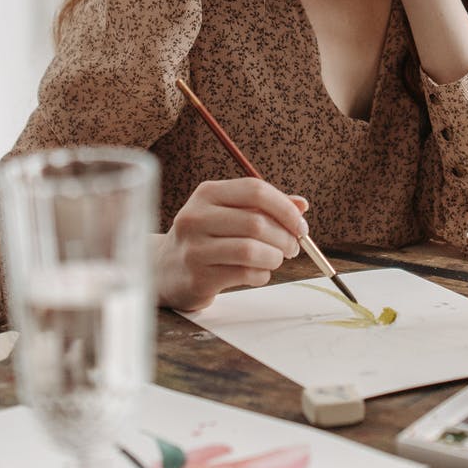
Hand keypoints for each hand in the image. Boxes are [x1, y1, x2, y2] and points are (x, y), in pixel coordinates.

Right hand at [156, 179, 309, 312]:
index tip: (300, 225)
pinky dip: (261, 275)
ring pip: (251, 250)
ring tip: (276, 259)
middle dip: (285, 237)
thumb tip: (302, 205)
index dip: (285, 208)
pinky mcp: (198, 276)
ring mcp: (195, 248)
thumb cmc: (206, 238)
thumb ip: (264, 207)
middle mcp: (197, 217)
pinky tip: (258, 273)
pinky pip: (244, 274)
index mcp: (207, 194)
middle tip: (293, 247)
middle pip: (256, 222)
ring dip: (274, 257)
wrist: (165, 270)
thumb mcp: (228, 213)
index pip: (255, 190)